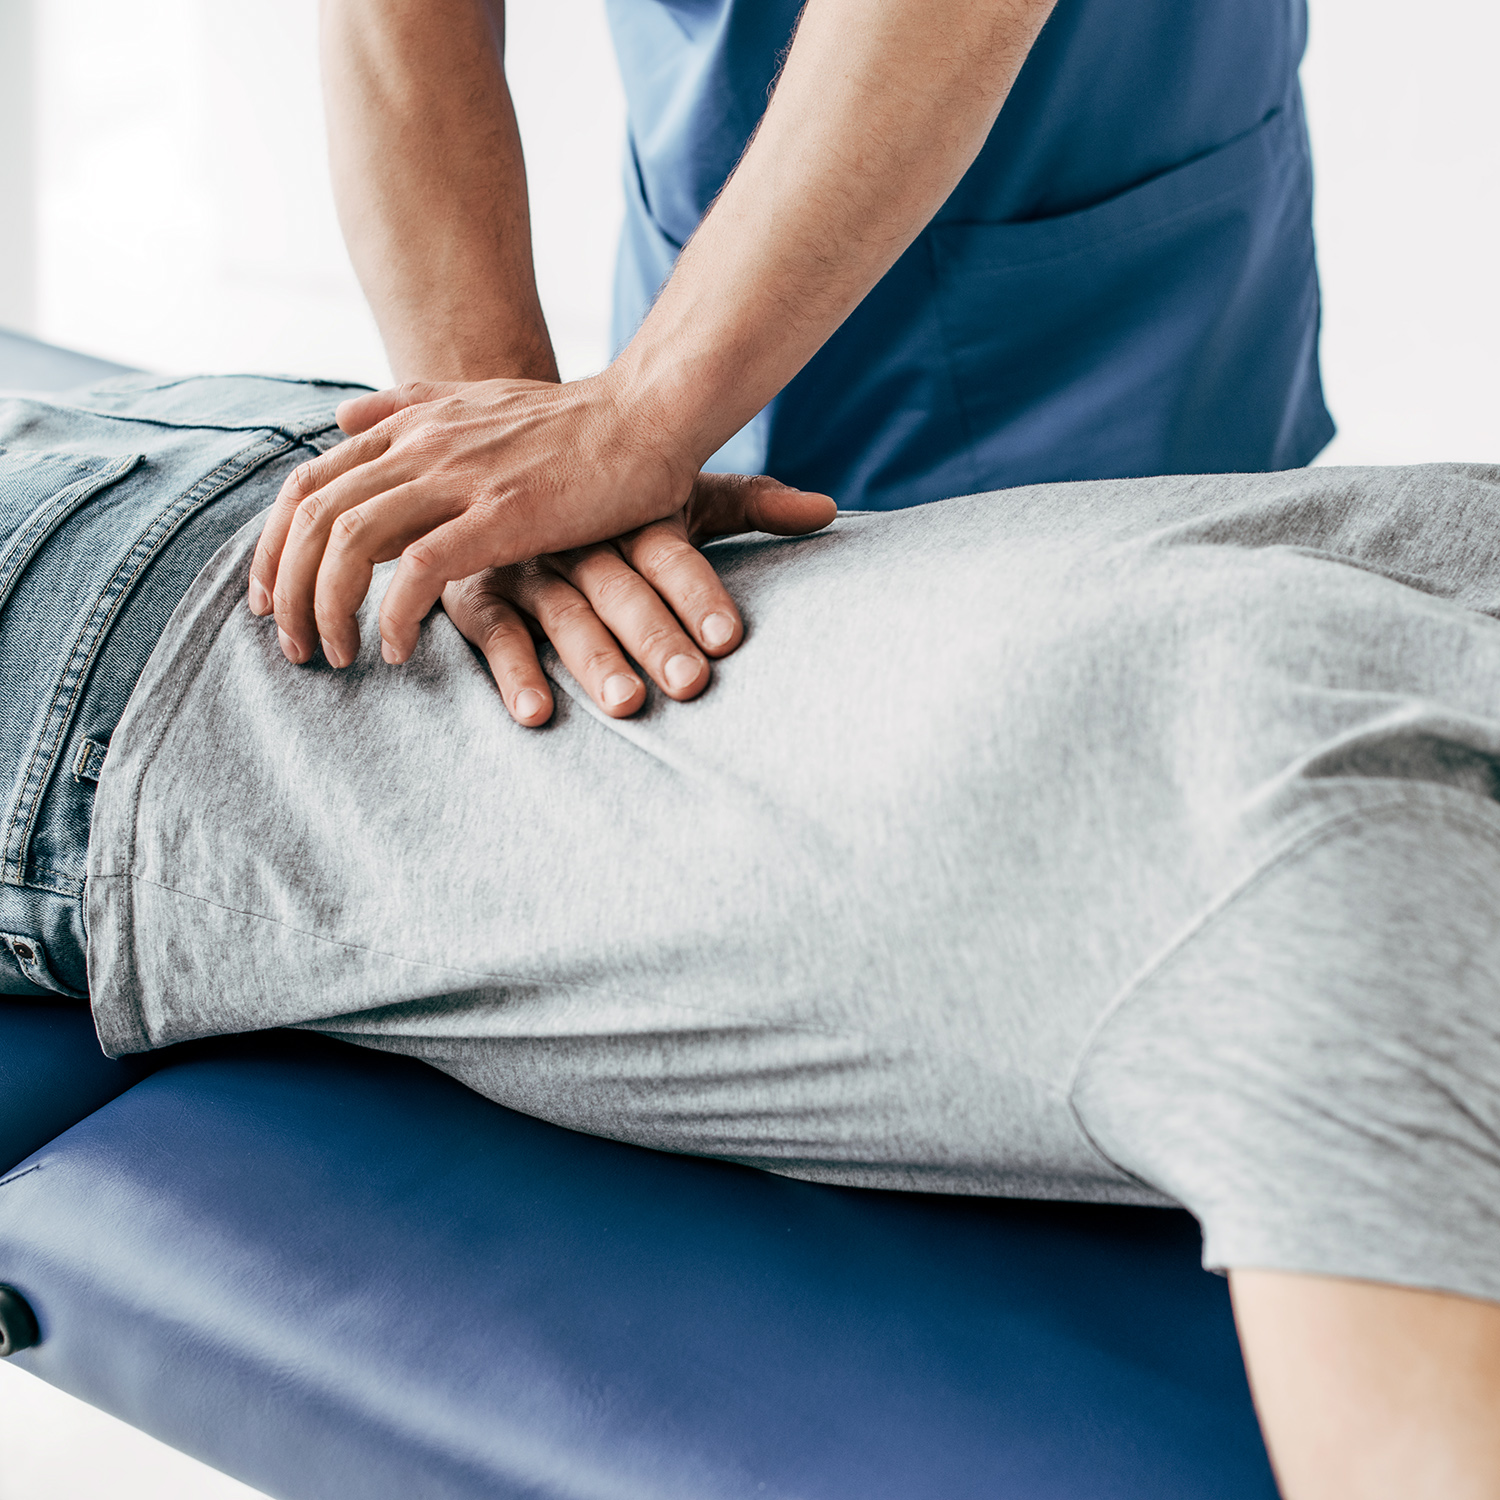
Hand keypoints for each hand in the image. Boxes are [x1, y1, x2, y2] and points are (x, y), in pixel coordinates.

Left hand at [248, 373, 710, 669]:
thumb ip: (406, 406)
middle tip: (292, 647)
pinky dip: (394, 616)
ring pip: (349, 544)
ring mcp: (459, 478)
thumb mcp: (475, 398)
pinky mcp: (503, 514)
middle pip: (311, 520)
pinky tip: (398, 650)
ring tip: (335, 657)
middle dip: (286, 591)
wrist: (648, 414)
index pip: (306, 486)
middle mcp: (421, 446)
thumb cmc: (574, 421)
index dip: (272, 547)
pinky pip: (418, 571)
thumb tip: (340, 418)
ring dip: (327, 609)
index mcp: (409, 425)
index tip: (270, 599)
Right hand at [440, 471, 835, 725]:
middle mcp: (576, 535)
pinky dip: (512, 671)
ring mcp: (525, 564)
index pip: (669, 550)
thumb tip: (829, 510)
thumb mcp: (675, 496)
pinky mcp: (476, 594)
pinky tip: (535, 712)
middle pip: (620, 587)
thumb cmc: (607, 497)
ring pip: (564, 614)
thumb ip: (751, 506)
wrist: (495, 460)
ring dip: (594, 659)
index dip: (697, 592)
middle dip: (655, 636)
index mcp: (626, 511)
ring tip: (627, 703)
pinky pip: (494, 633)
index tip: (728, 637)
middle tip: (690, 684)